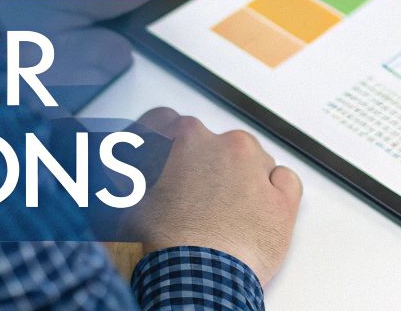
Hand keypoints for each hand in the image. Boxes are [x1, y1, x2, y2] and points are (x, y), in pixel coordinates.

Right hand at [123, 109, 301, 285]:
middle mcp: (224, 146)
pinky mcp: (282, 200)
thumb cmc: (164, 247)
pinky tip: (254, 210)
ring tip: (220, 213)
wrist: (198, 280)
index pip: (164, 121)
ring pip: (250, 158)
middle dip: (200, 164)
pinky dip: (272, 191)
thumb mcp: (123, 202)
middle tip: (186, 196)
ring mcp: (257, 170)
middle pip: (211, 141)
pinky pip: (283, 181)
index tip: (157, 154)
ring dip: (237, 177)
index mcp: (183, 140)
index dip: (157, 140)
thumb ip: (122, 176)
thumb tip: (116, 172)